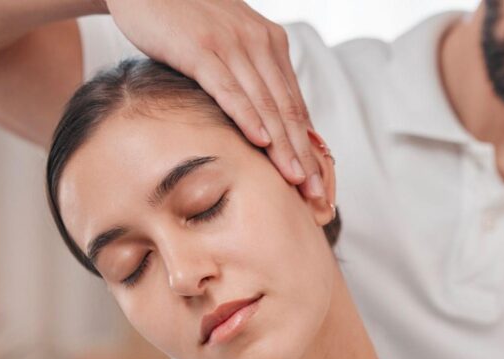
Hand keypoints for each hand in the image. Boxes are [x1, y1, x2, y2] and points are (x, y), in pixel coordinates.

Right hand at [104, 0, 322, 197]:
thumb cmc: (184, 22)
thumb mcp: (227, 47)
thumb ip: (250, 78)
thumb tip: (268, 126)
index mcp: (272, 44)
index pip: (296, 105)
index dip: (309, 146)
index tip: (319, 180)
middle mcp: (259, 42)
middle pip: (287, 109)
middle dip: (304, 154)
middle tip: (316, 192)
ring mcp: (231, 44)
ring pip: (264, 104)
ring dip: (282, 145)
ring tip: (295, 178)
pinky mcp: (200, 48)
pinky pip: (228, 89)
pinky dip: (246, 116)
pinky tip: (259, 141)